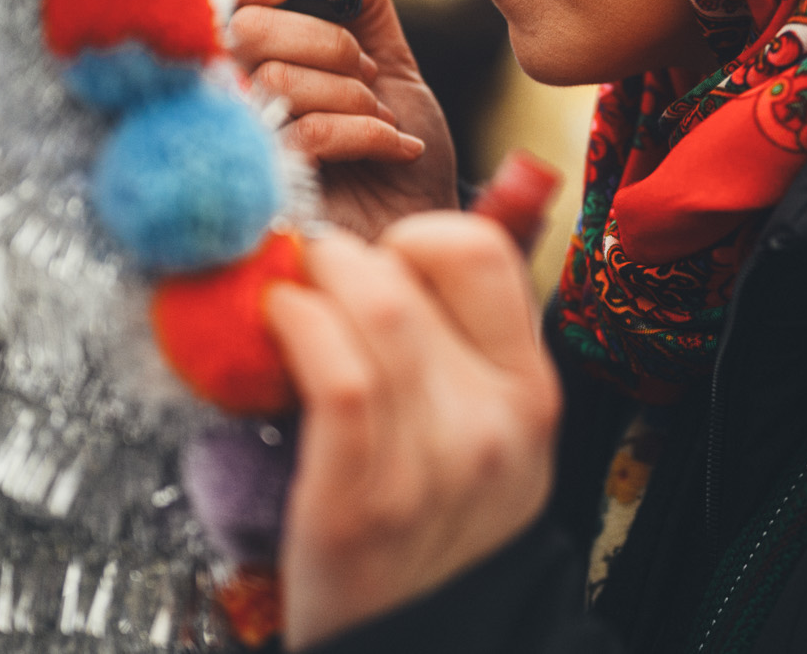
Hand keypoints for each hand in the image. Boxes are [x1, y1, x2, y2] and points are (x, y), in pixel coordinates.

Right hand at [215, 0, 458, 237]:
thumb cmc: (398, 158)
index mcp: (256, 65)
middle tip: (368, 71)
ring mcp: (240, 149)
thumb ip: (363, 12)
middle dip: (326, 41)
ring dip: (354, 94)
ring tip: (385, 120)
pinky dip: (368, 132)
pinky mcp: (260, 192)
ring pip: (279, 79)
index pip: (212, 1)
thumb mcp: (392, 70)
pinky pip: (308, 131)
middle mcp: (232, 102)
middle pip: (245, 31)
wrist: (423, 230)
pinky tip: (398, 148)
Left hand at [265, 213, 560, 648]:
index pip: (483, 251)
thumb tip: (492, 199)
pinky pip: (338, 379)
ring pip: (372, 314)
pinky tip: (277, 324)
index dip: (418, 235)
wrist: (423, 647)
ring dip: (309, 283)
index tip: (379, 263)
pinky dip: (298, 328)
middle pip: (409, 275)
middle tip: (308, 274)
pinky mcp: (361, 504)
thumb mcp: (491, 426)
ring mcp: (434, 464)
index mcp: (529, 390)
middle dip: (341, 256)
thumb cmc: (439, 526)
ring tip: (286, 295)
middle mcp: (494, 420)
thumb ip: (478, 329)